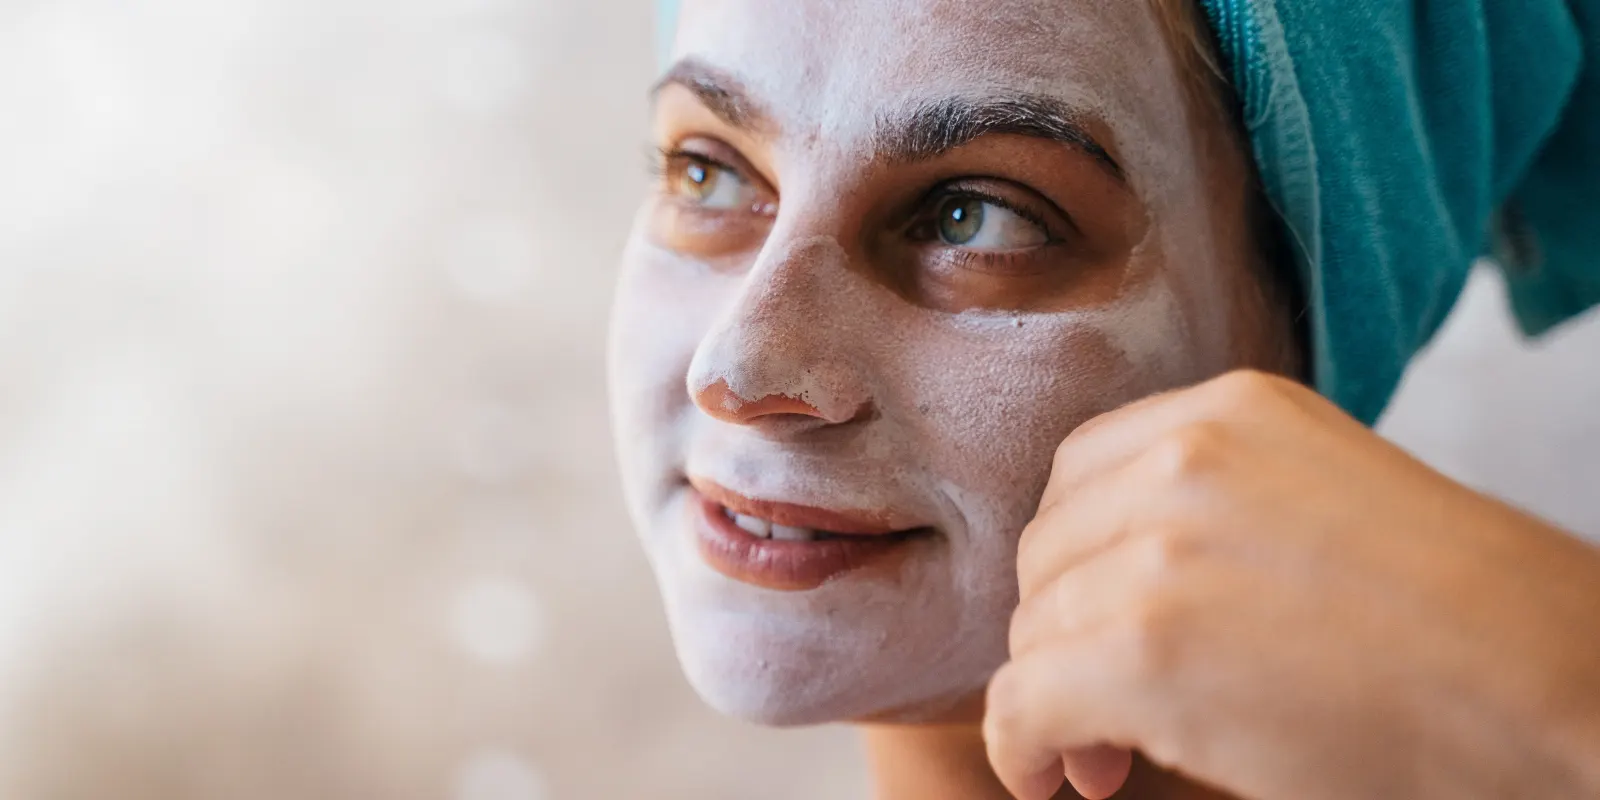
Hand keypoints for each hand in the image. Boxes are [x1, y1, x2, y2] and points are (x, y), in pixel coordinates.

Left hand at [983, 370, 1599, 799]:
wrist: (1554, 681)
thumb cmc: (1459, 617)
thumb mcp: (1322, 501)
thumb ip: (1213, 511)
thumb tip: (1106, 589)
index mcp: (1227, 412)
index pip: (1080, 476)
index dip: (1074, 559)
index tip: (1092, 619)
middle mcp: (1181, 461)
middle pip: (1048, 554)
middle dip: (1060, 633)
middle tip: (1097, 708)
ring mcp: (1158, 551)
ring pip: (1033, 628)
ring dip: (1051, 696)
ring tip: (1100, 755)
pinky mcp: (1146, 650)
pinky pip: (1023, 700)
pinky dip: (1022, 744)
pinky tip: (1053, 776)